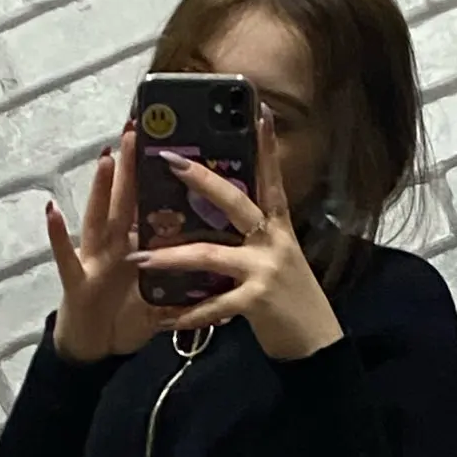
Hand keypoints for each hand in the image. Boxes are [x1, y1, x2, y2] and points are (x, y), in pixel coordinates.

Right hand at [47, 128, 181, 362]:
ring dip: (102, 188)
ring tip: (107, 156)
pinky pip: (66, 256)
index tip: (176, 145)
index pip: (152, 207)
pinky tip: (52, 210)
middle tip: (140, 128)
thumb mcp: (162, 301)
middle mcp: (116, 245)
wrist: (94, 350)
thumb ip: (188, 288)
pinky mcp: (77, 280)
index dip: (161, 180)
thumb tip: (225, 279)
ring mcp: (94, 259)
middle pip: (127, 201)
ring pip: (99, 218)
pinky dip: (57, 235)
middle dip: (133, 167)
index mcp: (139, 247)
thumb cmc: (126, 319)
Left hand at [129, 107, 343, 360]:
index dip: (266, 147)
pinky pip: (214, 305)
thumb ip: (255, 241)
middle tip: (168, 161)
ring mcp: (266, 270)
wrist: (318, 345)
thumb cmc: (293, 302)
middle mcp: (273, 242)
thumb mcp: (280, 262)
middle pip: (234, 202)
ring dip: (171, 257)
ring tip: (139, 256)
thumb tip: (226, 223)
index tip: (257, 111)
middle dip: (201, 180)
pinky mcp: (258, 301)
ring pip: (210, 254)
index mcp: (279, 229)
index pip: (272, 180)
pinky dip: (187, 314)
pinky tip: (164, 319)